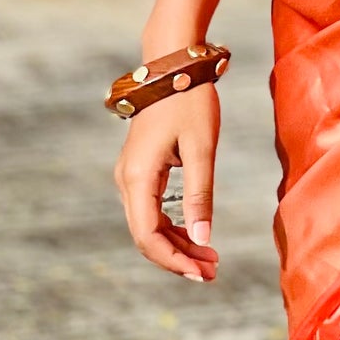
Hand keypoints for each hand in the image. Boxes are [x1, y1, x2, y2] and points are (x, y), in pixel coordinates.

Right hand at [113, 80, 220, 282]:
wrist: (173, 65)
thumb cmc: (190, 101)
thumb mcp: (201, 148)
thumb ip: (200, 195)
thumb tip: (203, 239)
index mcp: (137, 177)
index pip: (148, 236)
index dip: (174, 261)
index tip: (203, 273)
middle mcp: (126, 180)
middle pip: (146, 236)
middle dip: (178, 258)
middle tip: (213, 272)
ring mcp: (130, 176)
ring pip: (149, 225)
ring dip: (177, 244)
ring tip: (210, 258)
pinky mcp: (140, 170)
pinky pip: (152, 210)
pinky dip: (173, 226)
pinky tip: (196, 235)